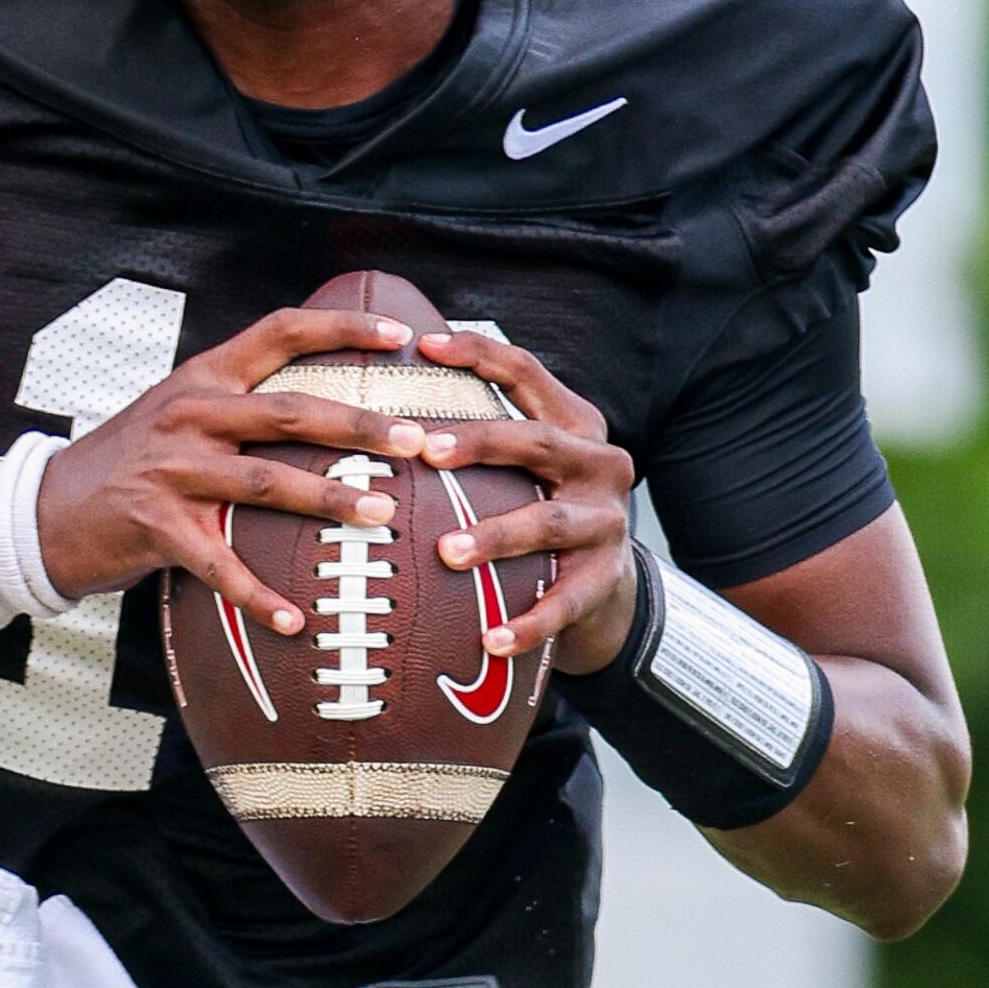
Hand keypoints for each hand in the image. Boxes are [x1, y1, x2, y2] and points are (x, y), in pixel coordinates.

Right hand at [33, 304, 433, 638]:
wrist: (47, 511)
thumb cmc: (129, 463)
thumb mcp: (179, 412)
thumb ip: (240, 402)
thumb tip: (324, 406)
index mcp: (203, 378)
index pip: (280, 333)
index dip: (342, 329)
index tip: (398, 334)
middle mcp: (190, 416)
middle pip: (290, 412)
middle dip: (359, 426)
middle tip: (416, 441)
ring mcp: (172, 471)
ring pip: (267, 482)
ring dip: (329, 499)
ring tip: (382, 515)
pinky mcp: (157, 528)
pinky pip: (221, 566)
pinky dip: (260, 597)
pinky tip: (296, 621)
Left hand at [406, 329, 638, 672]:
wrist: (608, 588)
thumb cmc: (542, 510)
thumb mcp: (528, 465)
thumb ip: (482, 433)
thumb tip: (380, 401)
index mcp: (575, 424)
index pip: (527, 373)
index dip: (479, 355)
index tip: (423, 347)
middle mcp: (599, 464)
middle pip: (537, 442)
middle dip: (480, 443)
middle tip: (424, 450)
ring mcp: (607, 523)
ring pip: (547, 521)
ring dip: (496, 535)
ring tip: (446, 552)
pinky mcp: (606, 580)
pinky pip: (563, 604)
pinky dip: (526, 624)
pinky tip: (489, 640)